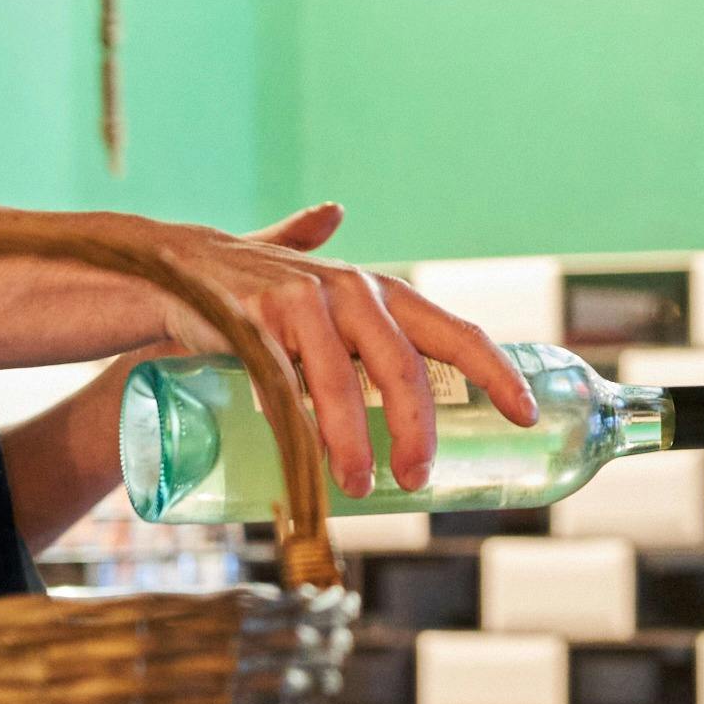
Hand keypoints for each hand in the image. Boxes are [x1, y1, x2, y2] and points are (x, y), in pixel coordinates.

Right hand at [151, 202, 537, 497]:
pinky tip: (303, 459)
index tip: (528, 417)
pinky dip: (298, 426)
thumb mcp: (321, 286)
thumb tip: (340, 216)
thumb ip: (352, 284)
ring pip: (341, 384)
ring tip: (358, 487)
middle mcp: (352, 293)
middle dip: (416, 430)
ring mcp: (302, 305)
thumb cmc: (261, 289)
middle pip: (403, 368)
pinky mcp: (253, 322)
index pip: (456, 333)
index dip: (497, 373)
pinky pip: (284, 384)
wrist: (175, 267)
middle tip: (418, 480)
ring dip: (352, 443)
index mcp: (384, 295)